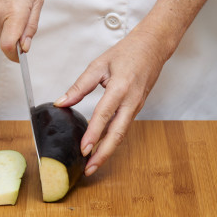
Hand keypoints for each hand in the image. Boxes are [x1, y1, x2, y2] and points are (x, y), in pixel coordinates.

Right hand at [0, 0, 43, 60]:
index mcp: (14, 13)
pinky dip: (3, 18)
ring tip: (15, 6)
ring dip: (10, 25)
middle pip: (6, 40)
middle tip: (24, 21)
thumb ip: (31, 26)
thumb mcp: (36, 0)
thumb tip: (25, 45)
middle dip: (16, 37)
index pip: (8, 46)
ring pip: (1, 30)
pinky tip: (7, 3)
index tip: (20, 58)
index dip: (14, 56)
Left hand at [54, 30, 165, 175]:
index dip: (93, 134)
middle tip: (89, 169)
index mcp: (120, 88)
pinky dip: (113, 141)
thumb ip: (80, 86)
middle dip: (103, 154)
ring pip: (121, 134)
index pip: (104, 115)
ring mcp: (135, 107)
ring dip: (108, 150)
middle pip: (117, 134)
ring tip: (93, 163)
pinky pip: (123, 128)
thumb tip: (62, 102)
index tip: (83, 149)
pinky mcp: (136, 109)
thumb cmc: (128, 52)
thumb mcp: (99, 65)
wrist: (153, 47)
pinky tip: (103, 147)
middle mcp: (130, 101)